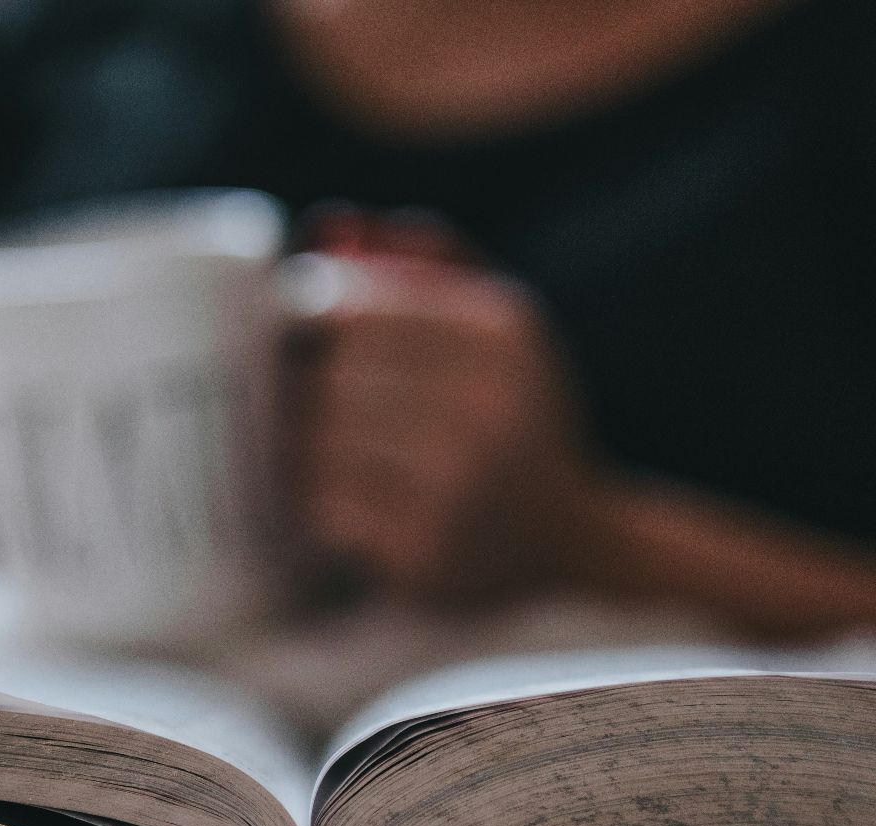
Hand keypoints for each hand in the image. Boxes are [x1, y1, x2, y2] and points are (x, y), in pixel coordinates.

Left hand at [292, 211, 607, 603]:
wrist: (569, 542)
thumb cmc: (513, 416)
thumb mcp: (500, 325)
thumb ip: (426, 262)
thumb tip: (330, 223)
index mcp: (498, 331)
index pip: (350, 306)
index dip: (307, 319)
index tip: (308, 341)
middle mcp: (486, 404)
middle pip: (332, 373)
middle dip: (309, 388)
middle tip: (313, 403)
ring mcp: (456, 484)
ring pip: (319, 440)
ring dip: (306, 447)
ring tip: (330, 452)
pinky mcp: (424, 551)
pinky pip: (323, 506)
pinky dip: (318, 502)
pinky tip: (346, 501)